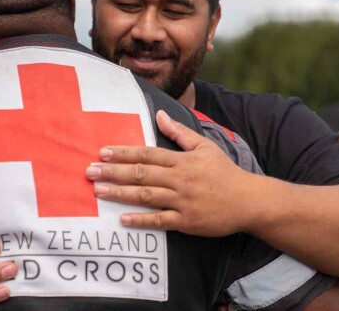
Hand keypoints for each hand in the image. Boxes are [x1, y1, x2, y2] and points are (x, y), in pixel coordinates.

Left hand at [86, 110, 257, 236]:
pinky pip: (161, 221)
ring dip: (120, 193)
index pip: (148, 154)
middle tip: (89, 172)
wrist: (249, 200)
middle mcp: (180, 180)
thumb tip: (159, 115)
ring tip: (98, 191)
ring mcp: (183, 201)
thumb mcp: (205, 147)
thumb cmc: (225, 172)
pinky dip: (141, 220)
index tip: (103, 152)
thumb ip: (180, 132)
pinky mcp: (187, 222)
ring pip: (147, 196)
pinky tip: (123, 218)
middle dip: (113, 172)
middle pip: (142, 174)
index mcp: (183, 161)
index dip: (124, 153)